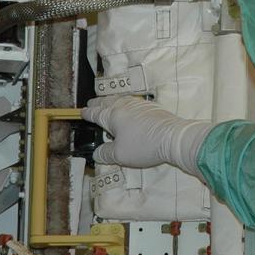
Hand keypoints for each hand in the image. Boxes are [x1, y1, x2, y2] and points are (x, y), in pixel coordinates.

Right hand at [81, 96, 212, 177]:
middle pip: (107, 102)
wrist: (173, 137)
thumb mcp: (120, 155)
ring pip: (120, 100)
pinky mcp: (151, 107)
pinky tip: (128, 108)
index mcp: (113, 115)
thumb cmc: (143, 146)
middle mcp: (124, 106)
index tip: (81, 112)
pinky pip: (132, 102)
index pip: (96, 113)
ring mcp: (138, 104)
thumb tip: (97, 153)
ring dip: (111, 101)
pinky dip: (124, 103)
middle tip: (91, 104)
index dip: (87, 113)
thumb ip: (105, 153)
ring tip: (107, 103)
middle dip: (97, 104)